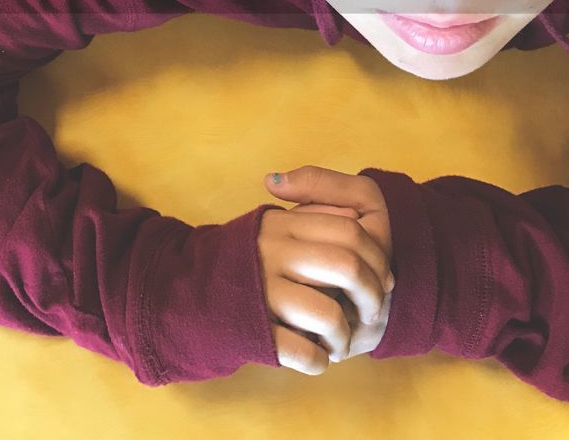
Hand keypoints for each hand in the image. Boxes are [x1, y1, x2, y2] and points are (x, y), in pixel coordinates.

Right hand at [257, 202, 392, 375]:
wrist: (188, 293)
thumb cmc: (247, 262)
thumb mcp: (274, 224)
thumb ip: (314, 208)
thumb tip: (356, 217)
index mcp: (279, 224)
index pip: (350, 228)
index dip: (378, 256)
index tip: (381, 279)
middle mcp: (270, 253)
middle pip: (347, 265)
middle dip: (372, 296)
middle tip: (369, 314)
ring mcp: (262, 293)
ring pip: (328, 314)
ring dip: (344, 336)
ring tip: (337, 341)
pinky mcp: (256, 331)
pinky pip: (304, 352)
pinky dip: (318, 360)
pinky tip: (316, 356)